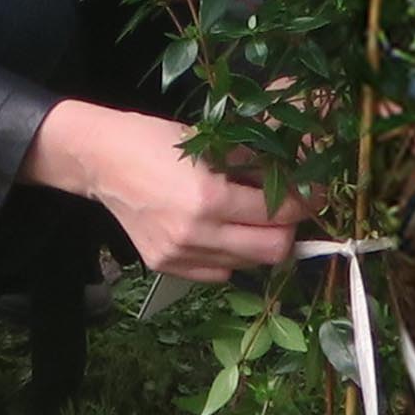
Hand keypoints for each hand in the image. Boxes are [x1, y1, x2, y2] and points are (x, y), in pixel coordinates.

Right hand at [23, 100, 306, 281]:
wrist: (101, 161)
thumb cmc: (154, 141)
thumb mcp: (209, 143)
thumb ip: (252, 164)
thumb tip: (294, 176)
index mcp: (209, 198)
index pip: (278, 213)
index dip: (304, 203)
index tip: (314, 192)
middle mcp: (196, 235)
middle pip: (271, 251)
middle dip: (288, 230)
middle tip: (290, 210)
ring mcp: (179, 256)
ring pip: (246, 265)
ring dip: (258, 243)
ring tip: (254, 218)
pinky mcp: (166, 267)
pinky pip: (217, 274)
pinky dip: (230, 257)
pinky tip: (224, 232)